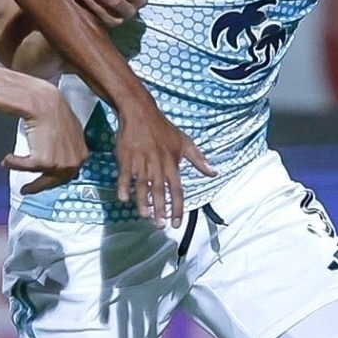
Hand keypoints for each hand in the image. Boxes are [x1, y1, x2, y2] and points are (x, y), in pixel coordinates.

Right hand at [3, 84, 88, 193]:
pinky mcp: (42, 162)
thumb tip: (62, 152)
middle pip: (55, 181)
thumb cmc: (55, 111)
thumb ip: (69, 145)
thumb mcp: (71, 130)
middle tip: (29, 189)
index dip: (56, 179)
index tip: (47, 182)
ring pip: (41, 181)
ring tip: (21, 184)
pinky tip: (7, 161)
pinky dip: (14, 164)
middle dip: (41, 186)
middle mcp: (72, 163)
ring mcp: (58, 165)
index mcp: (81, 155)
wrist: (45, 104)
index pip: (69, 174)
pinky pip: (25, 167)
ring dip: (28, 182)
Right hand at [116, 97, 214, 226]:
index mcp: (172, 163)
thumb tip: (214, 173)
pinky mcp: (126, 158)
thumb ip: (199, 159)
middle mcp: (157, 164)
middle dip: (160, 209)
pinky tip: (124, 199)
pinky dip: (124, 187)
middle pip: (159, 191)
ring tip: (145, 216)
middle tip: (160, 225)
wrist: (140, 113)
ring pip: (142, 185)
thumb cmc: (163, 129)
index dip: (177, 208)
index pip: (177, 190)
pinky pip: (124, 175)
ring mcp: (141, 161)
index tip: (176, 223)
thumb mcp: (184, 142)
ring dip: (143, 202)